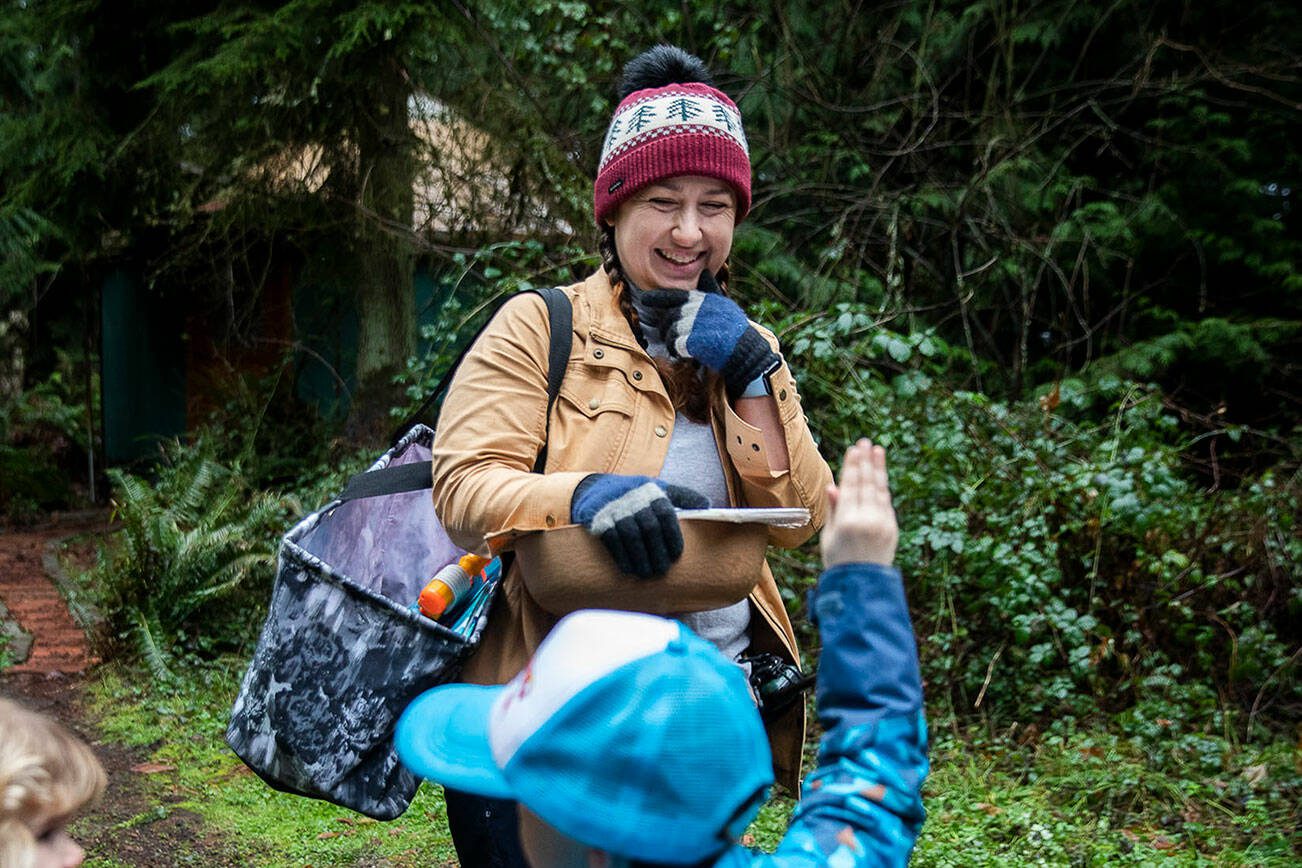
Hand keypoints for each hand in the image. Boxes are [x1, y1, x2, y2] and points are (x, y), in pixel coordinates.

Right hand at [570, 474, 708, 577]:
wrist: (594, 489)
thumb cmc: (635, 492)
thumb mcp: (658, 488)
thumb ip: (682, 495)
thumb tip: (708, 504)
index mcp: (652, 492)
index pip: (666, 515)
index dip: (673, 537)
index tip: (676, 555)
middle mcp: (634, 499)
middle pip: (650, 529)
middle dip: (657, 552)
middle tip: (662, 570)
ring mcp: (616, 510)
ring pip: (632, 537)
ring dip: (641, 558)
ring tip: (647, 574)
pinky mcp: (599, 520)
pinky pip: (612, 541)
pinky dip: (622, 557)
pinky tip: (629, 569)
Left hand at [638, 273, 778, 397]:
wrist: (745, 350)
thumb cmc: (734, 329)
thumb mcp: (723, 304)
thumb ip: (710, 289)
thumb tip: (705, 272)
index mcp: (703, 299)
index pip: (675, 295)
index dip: (657, 297)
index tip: (644, 299)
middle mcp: (697, 309)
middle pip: (669, 317)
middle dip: (666, 328)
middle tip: (671, 336)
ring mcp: (695, 324)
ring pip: (670, 332)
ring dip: (671, 341)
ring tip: (679, 346)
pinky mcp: (694, 340)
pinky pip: (675, 344)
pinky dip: (676, 350)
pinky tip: (684, 353)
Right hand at [820, 439, 897, 567]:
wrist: (862, 585)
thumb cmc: (839, 561)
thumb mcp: (829, 537)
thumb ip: (833, 510)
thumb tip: (834, 486)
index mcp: (847, 521)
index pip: (850, 486)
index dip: (852, 466)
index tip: (853, 449)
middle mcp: (866, 520)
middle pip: (866, 483)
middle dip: (866, 461)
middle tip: (866, 442)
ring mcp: (882, 524)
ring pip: (880, 490)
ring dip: (879, 469)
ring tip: (878, 451)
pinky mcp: (892, 528)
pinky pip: (886, 503)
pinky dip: (883, 488)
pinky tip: (880, 476)